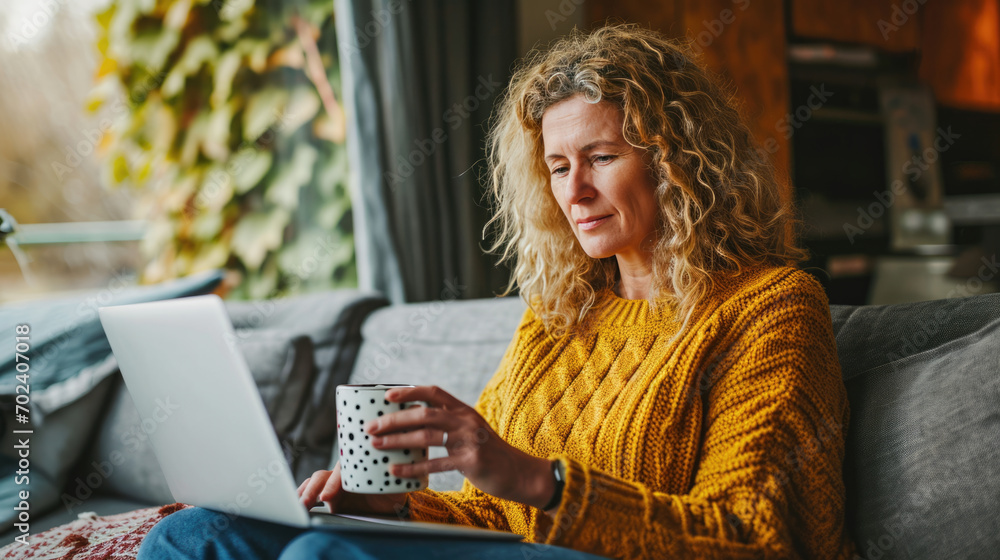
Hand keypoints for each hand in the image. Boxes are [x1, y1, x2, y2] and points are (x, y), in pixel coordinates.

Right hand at [297, 461, 406, 516]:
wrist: (388, 504)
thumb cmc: (392, 491)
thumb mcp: (395, 488)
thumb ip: (393, 484)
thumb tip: (395, 476)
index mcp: (359, 466)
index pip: (344, 470)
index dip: (334, 482)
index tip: (327, 497)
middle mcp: (344, 471)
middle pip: (326, 475)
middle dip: (316, 488)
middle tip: (310, 503)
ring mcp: (334, 483)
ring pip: (316, 481)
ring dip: (306, 492)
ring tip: (300, 505)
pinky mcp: (328, 495)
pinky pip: (311, 490)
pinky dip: (303, 495)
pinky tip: (297, 504)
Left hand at [367, 385, 555, 508]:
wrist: (520, 473)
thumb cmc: (490, 453)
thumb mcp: (472, 431)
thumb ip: (449, 424)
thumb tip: (413, 423)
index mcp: (463, 410)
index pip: (434, 392)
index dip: (409, 391)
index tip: (386, 396)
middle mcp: (466, 421)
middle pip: (424, 413)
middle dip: (394, 419)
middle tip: (371, 426)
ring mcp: (469, 440)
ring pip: (426, 436)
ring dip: (398, 440)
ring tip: (377, 445)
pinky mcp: (470, 461)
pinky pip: (435, 463)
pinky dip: (412, 467)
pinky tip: (396, 470)